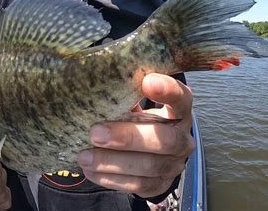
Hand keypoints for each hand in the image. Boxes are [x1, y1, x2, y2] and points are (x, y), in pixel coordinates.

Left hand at [78, 73, 195, 197]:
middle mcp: (183, 139)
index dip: (167, 90)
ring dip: (113, 161)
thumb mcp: (139, 107)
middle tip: (96, 133)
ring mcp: (173, 165)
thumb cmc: (141, 122)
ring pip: (149, 166)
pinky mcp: (159, 185)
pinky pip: (137, 184)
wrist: (153, 155)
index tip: (147, 81)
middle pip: (165, 140)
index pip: (181, 98)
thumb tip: (96, 88)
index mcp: (180, 112)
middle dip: (129, 137)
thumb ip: (126, 97)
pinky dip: (111, 178)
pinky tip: (91, 170)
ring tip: (85, 156)